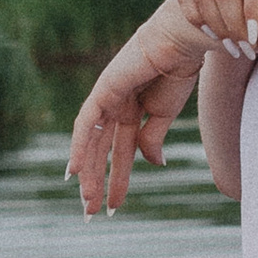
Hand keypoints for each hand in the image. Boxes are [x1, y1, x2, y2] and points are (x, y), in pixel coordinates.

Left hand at [65, 0, 209, 212]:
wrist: (183, 43)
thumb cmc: (178, 72)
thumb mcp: (165, 114)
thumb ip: (152, 138)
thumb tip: (152, 164)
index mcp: (133, 110)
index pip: (120, 151)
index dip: (116, 178)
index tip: (113, 206)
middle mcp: (116, 105)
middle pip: (102, 151)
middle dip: (98, 183)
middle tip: (92, 214)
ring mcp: (107, 97)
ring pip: (93, 143)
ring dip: (89, 173)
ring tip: (88, 203)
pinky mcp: (104, 90)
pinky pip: (87, 123)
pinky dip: (79, 147)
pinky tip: (74, 171)